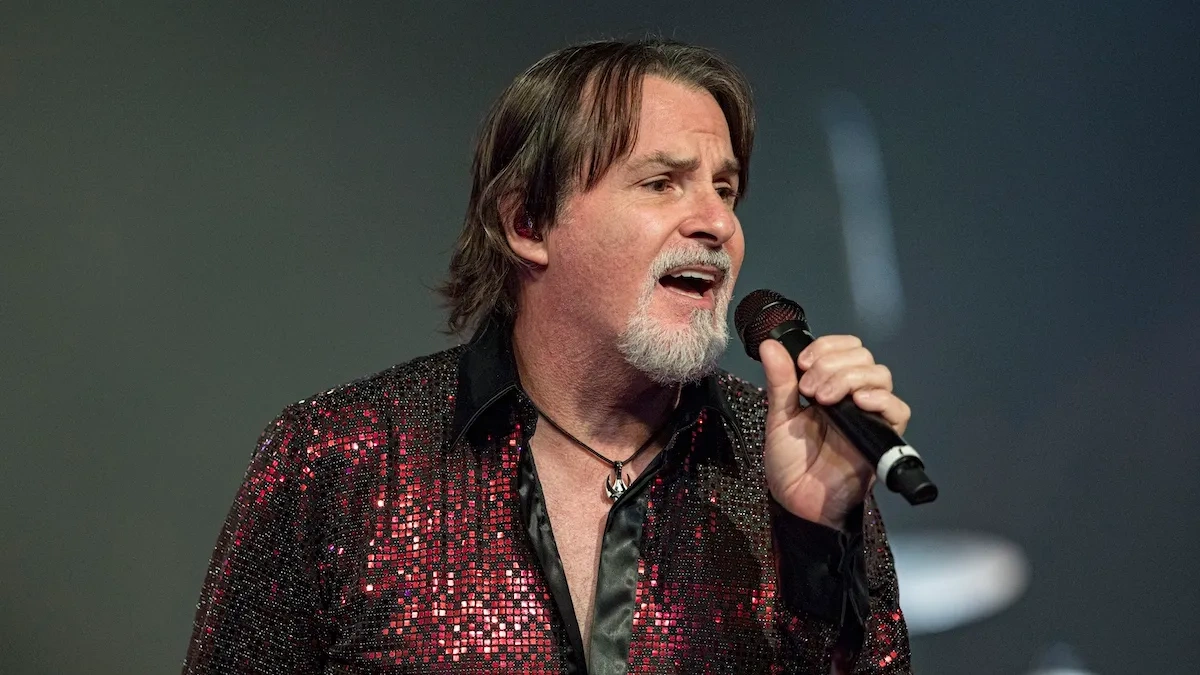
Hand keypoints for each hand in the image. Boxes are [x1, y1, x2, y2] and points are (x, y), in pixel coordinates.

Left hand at [759, 335, 911, 529]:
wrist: (797, 501)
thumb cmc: (790, 463)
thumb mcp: (779, 417)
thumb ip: (779, 381)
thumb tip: (770, 345)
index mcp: (830, 386)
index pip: (846, 348)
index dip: (827, 347)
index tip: (802, 363)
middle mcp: (853, 397)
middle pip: (863, 357)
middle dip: (832, 364)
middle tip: (808, 390)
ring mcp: (869, 416)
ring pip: (880, 376)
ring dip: (849, 378)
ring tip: (822, 400)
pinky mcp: (882, 438)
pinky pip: (898, 410)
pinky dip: (881, 399)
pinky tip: (857, 402)